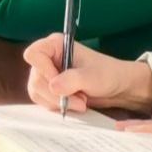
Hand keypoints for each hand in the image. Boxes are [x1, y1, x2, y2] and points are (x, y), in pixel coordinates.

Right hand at [21, 36, 151, 115]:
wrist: (118, 88)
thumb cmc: (108, 74)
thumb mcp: (92, 76)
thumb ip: (72, 80)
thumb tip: (53, 87)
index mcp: (54, 45)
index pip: (33, 55)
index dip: (44, 70)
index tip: (61, 82)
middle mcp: (47, 59)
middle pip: (35, 78)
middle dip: (56, 94)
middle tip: (78, 99)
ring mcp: (47, 74)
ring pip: (37, 92)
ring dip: (58, 102)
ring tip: (80, 101)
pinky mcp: (50, 89)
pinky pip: (43, 100)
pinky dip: (57, 106)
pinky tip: (74, 104)